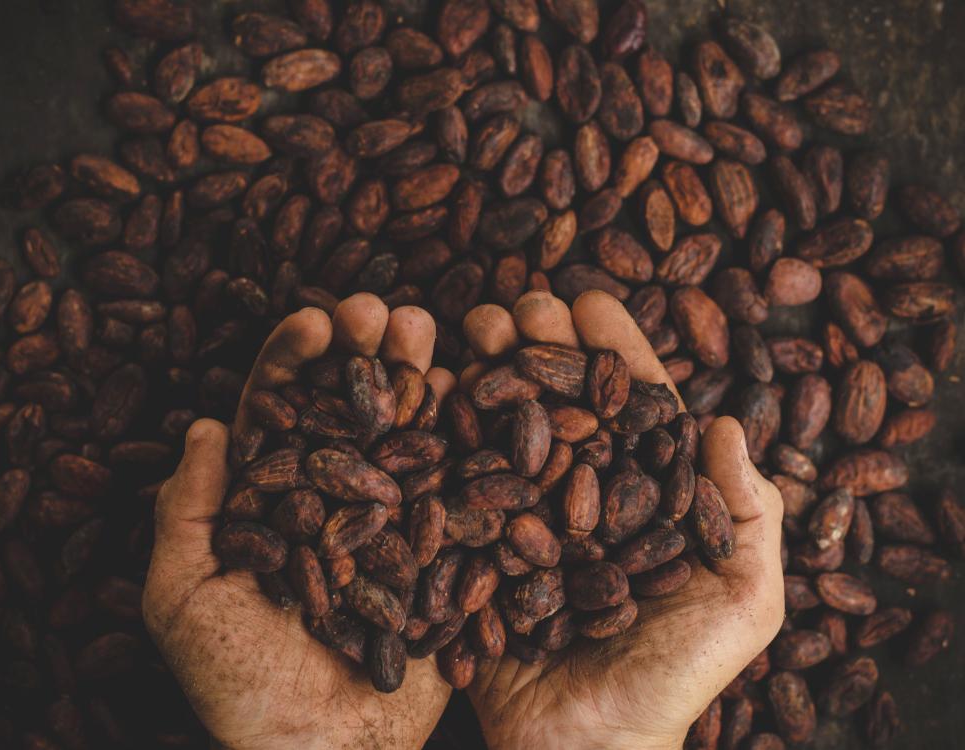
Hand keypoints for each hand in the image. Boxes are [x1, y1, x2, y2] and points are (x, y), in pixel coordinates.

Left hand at [143, 294, 454, 749]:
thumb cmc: (240, 686)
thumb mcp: (182, 599)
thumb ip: (187, 512)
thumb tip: (206, 425)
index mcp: (271, 501)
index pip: (279, 413)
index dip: (293, 362)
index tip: (316, 321)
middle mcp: (333, 498)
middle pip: (347, 408)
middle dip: (362, 353)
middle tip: (381, 310)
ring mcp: (389, 518)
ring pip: (402, 431)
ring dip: (414, 376)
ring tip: (426, 328)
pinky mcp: (436, 546)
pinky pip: (452, 482)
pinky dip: (462, 434)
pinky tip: (472, 389)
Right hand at [463, 290, 784, 749]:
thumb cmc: (674, 680)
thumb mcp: (742, 602)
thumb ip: (748, 514)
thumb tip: (727, 421)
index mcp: (642, 497)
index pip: (629, 406)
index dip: (612, 350)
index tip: (588, 301)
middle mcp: (580, 496)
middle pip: (559, 402)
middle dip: (539, 346)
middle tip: (518, 307)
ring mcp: (523, 519)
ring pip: (503, 428)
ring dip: (485, 372)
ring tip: (469, 330)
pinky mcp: (474, 549)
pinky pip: (453, 482)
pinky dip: (437, 432)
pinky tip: (424, 387)